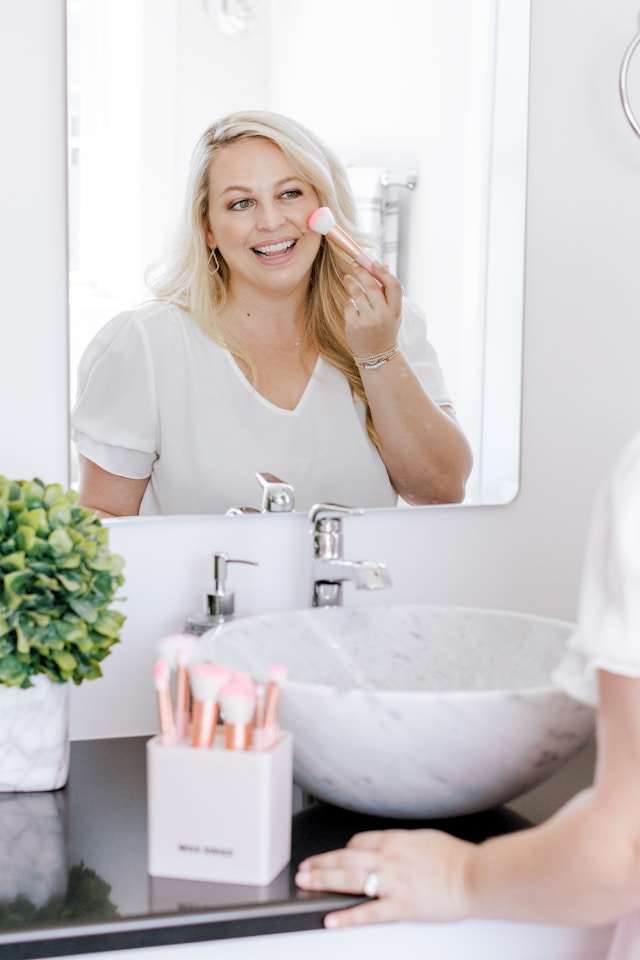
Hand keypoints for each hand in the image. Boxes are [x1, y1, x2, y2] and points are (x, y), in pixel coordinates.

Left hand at [295, 828, 472, 928]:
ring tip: (305, 884)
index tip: (333, 857)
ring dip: (322, 881)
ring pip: (348, 878)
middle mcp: (389, 858)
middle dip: (320, 863)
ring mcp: (392, 882)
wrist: (474, 876)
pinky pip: (367, 912)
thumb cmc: (456, 858)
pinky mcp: (400, 906)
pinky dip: (346, 916)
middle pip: (345, 857)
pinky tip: (330, 919)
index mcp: (395, 840)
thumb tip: (390, 847)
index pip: (358, 842)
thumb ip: (402, 843)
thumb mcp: (424, 838)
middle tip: (303, 869)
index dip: (341, 850)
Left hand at [344, 261, 402, 358]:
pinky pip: (348, 306)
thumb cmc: (385, 329)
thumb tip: (381, 265)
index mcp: (395, 310)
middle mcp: (382, 315)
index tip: (373, 263)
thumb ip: (388, 291)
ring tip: (347, 278)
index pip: (393, 285)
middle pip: (372, 286)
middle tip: (354, 264)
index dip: (383, 272)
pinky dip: (348, 302)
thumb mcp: (392, 312)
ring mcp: (368, 321)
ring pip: (357, 294)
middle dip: (362, 272)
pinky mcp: (354, 326)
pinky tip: (350, 302)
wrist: (377, 355)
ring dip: (350, 282)